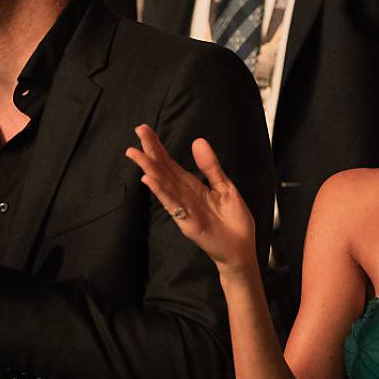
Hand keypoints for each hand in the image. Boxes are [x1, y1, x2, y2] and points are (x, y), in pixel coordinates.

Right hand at [126, 124, 256, 275]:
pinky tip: (149, 180)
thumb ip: (210, 166)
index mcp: (191, 185)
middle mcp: (183, 195)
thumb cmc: (233, 220)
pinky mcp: (188, 223)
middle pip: (162, 169)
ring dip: (149, 169)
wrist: (242, 248)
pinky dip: (161, 192)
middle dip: (150, 151)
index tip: (144, 129)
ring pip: (163, 185)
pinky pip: (172, 205)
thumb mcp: (225, 186)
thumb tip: (198, 141)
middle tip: (138, 130)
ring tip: (136, 153)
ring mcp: (183, 209)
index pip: (169, 162)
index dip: (157, 146)